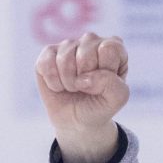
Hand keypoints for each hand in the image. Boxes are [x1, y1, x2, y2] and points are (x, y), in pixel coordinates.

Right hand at [35, 33, 130, 162]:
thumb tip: (85, 77)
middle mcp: (91, 41)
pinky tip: (60, 86)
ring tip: (74, 88)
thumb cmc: (100, 106)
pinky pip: (46, 64)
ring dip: (70, 83)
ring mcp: (68, 45)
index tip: (105, 84)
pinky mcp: (48, 53)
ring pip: (65, 59)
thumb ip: (113, 85)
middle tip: (87, 88)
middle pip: (86, 53)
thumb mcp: (116, 100)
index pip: (109, 49)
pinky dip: (54, 82)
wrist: (77, 121)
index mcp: (114, 49)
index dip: (105, 71)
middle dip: (86, 79)